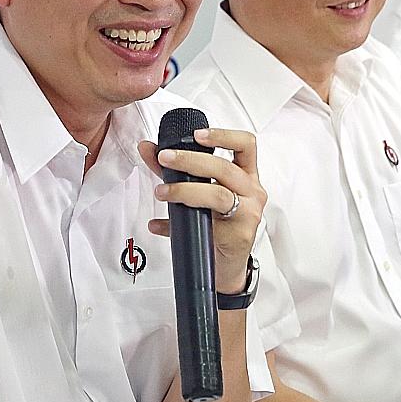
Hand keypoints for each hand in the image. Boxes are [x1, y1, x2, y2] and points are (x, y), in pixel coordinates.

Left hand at [139, 126, 263, 293]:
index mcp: (246, 176)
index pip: (246, 145)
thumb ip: (174, 169)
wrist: (226, 266)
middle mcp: (251, 192)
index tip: (197, 135)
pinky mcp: (239, 235)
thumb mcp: (198, 192)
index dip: (223, 135)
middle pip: (224, 167)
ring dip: (184, 190)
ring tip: (162, 191)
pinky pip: (208, 224)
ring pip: (217, 194)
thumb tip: (148, 149)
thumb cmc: (217, 226)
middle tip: (164, 159)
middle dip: (190, 160)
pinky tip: (160, 225)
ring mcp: (248, 213)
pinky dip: (177, 224)